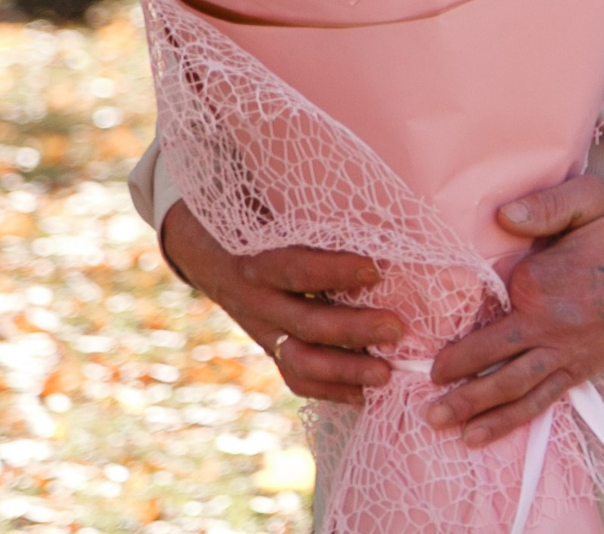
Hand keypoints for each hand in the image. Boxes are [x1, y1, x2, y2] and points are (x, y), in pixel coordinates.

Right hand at [161, 200, 402, 405]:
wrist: (206, 249)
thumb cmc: (256, 215)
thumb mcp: (271, 206)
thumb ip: (311, 210)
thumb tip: (376, 206)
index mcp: (257, 259)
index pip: (295, 269)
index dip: (333, 272)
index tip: (376, 270)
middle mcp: (257, 300)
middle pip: (305, 322)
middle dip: (353, 330)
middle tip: (397, 329)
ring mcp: (262, 329)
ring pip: (300, 360)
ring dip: (344, 370)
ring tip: (384, 374)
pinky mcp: (269, 348)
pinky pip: (295, 377)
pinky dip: (329, 390)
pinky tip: (363, 397)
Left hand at [426, 176, 603, 447]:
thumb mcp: (591, 199)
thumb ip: (546, 206)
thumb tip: (503, 214)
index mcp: (543, 283)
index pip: (484, 307)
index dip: (451, 320)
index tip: (419, 331)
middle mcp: (551, 326)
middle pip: (490, 360)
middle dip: (451, 381)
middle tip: (417, 395)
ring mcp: (567, 353)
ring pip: (511, 389)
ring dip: (472, 408)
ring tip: (438, 423)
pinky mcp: (582, 369)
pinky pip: (541, 401)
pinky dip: (509, 421)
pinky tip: (481, 435)